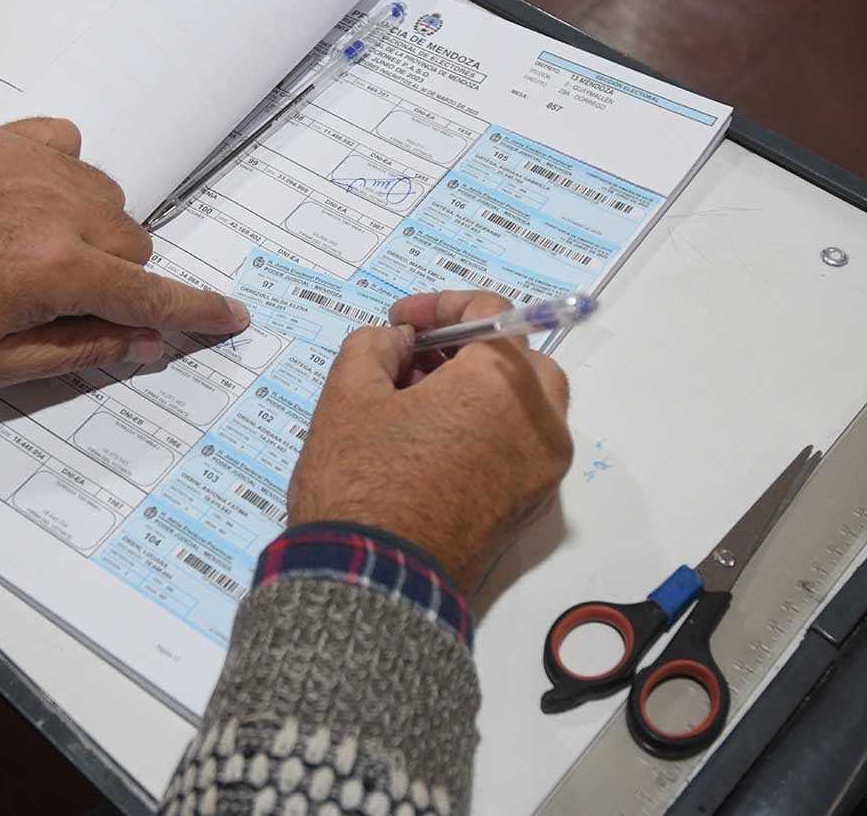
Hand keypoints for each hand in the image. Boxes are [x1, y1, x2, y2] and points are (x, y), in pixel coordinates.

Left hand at [0, 117, 249, 385]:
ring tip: (35, 255)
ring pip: (107, 196)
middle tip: (65, 303)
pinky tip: (29, 202)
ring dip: (91, 230)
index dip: (196, 311)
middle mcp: (53, 207)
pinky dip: (65, 174)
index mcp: (56, 270)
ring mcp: (26, 165)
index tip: (231, 316)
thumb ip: (86, 348)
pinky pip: (68, 145)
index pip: (151, 292)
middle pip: (134, 241)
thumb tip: (150, 341)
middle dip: (116, 278)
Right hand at [287, 291, 572, 593]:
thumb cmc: (359, 484)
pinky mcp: (530, 510)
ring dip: (478, 393)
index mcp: (503, 383)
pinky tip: (430, 447)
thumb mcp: (347, 394)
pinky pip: (517, 450)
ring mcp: (542, 473)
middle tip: (412, 362)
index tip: (400, 321)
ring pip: (523, 407)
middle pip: (518, 360)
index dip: (436, 306)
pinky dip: (486, 433)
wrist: (373, 584)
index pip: (487, 312)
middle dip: (467, 351)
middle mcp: (540, 424)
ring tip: (415, 408)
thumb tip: (401, 344)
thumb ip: (375, 346)